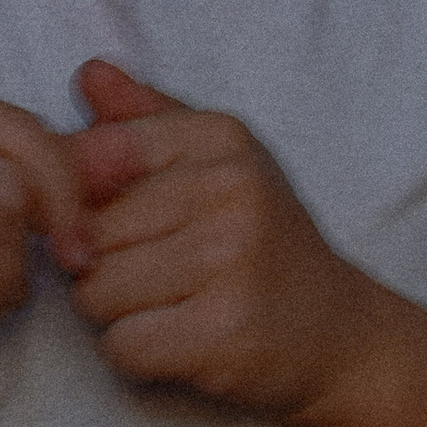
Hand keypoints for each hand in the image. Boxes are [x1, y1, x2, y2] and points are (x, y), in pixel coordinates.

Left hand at [66, 58, 365, 422]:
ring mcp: (231, 262)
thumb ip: (147, 119)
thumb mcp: (219, 163)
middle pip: (87, 232)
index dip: (91, 203)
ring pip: (95, 292)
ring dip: (116, 313)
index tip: (135, 222)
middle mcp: (231, 190)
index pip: (93, 159)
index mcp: (222, 138)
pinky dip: (137, 355)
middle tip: (162, 275)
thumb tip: (88, 72)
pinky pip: (122, 345)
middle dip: (102, 264)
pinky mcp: (225, 334)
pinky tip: (182, 343)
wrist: (339, 334)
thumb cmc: (261, 243)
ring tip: (172, 307)